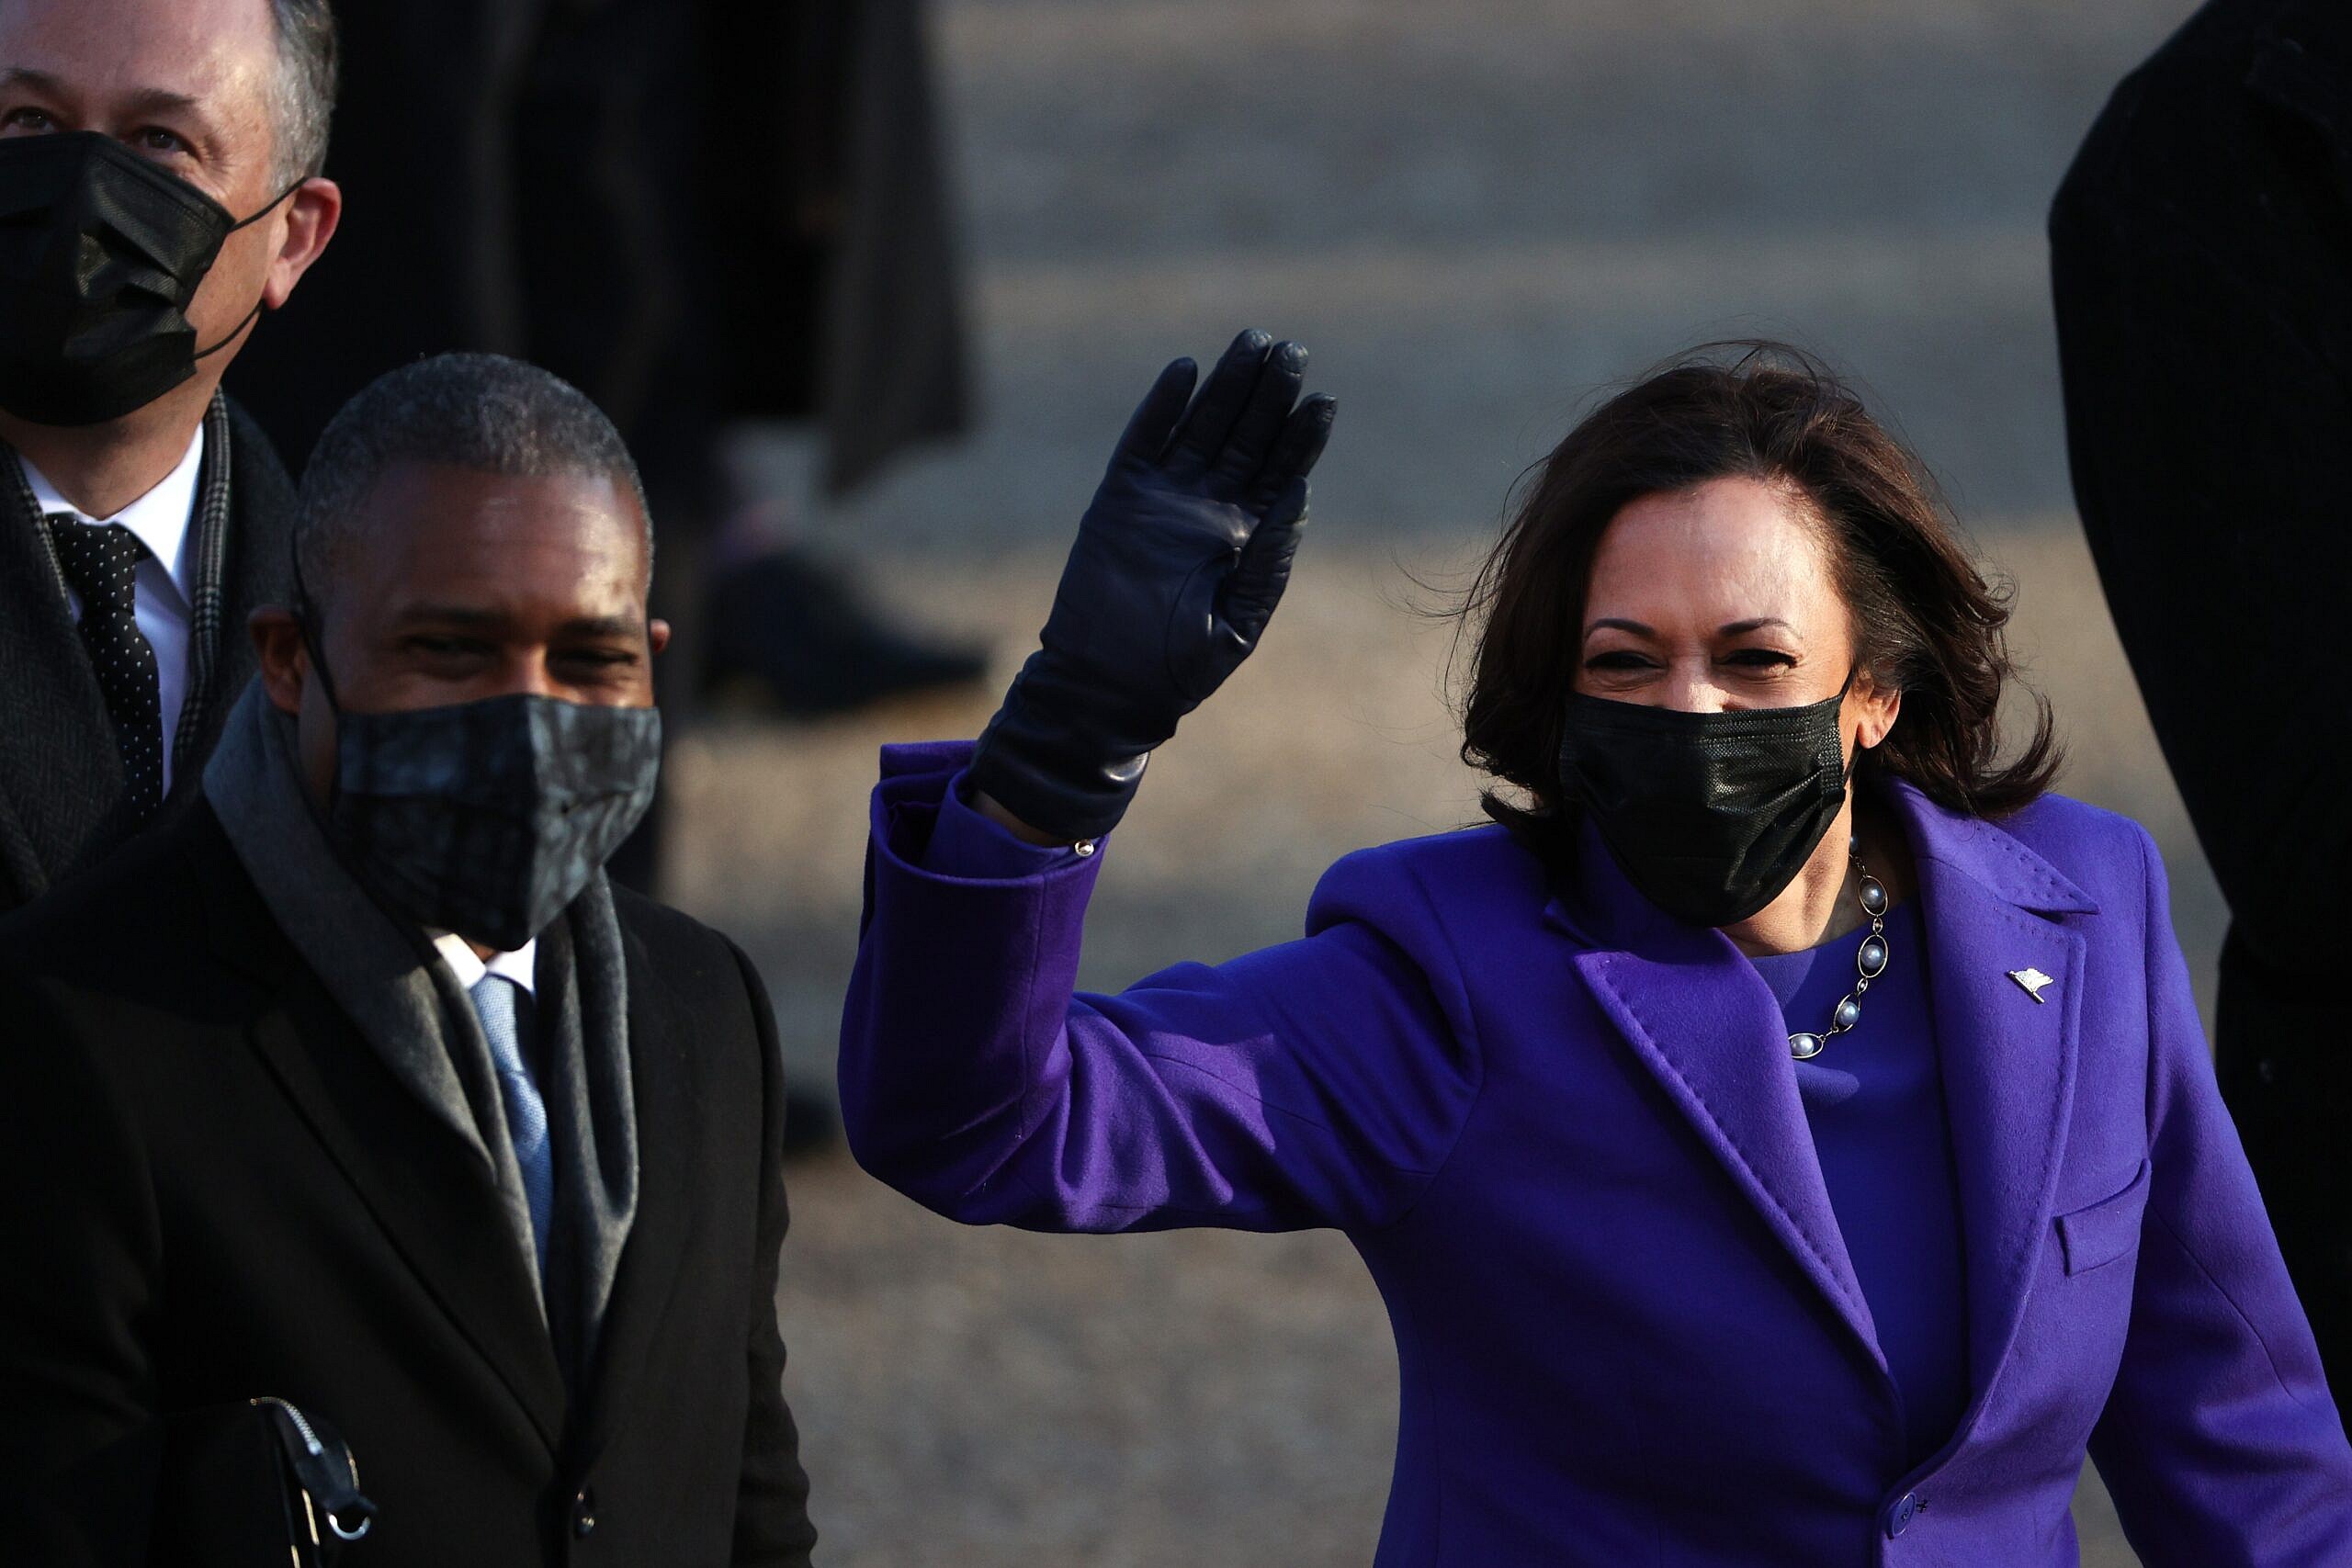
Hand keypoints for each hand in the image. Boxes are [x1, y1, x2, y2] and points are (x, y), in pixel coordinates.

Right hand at [969, 329, 1337, 841]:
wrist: (1108, 688)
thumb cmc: (1177, 669)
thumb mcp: (1237, 621)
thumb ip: (1267, 561)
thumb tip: (1299, 492)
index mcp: (1244, 537)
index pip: (1281, 470)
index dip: (1302, 435)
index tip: (1324, 399)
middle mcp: (1207, 508)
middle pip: (1246, 435)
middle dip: (1270, 393)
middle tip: (1292, 350)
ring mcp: (1163, 498)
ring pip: (1201, 425)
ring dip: (1227, 384)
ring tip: (1254, 342)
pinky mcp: (1119, 498)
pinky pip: (1143, 441)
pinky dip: (1162, 406)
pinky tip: (1185, 369)